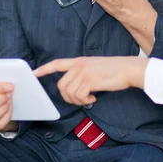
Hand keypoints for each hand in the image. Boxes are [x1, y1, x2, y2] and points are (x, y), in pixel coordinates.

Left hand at [34, 57, 148, 104]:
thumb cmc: (114, 70)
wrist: (128, 69)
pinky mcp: (90, 81)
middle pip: (61, 86)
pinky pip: (79, 96)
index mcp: (79, 61)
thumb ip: (82, 72)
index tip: (34, 73)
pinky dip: (85, 100)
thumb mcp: (94, 66)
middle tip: (80, 99)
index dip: (44, 69)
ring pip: (70, 93)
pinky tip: (94, 97)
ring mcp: (84, 73)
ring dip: (78, 100)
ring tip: (89, 97)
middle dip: (68, 97)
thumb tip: (75, 87)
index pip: (57, 63)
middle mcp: (79, 66)